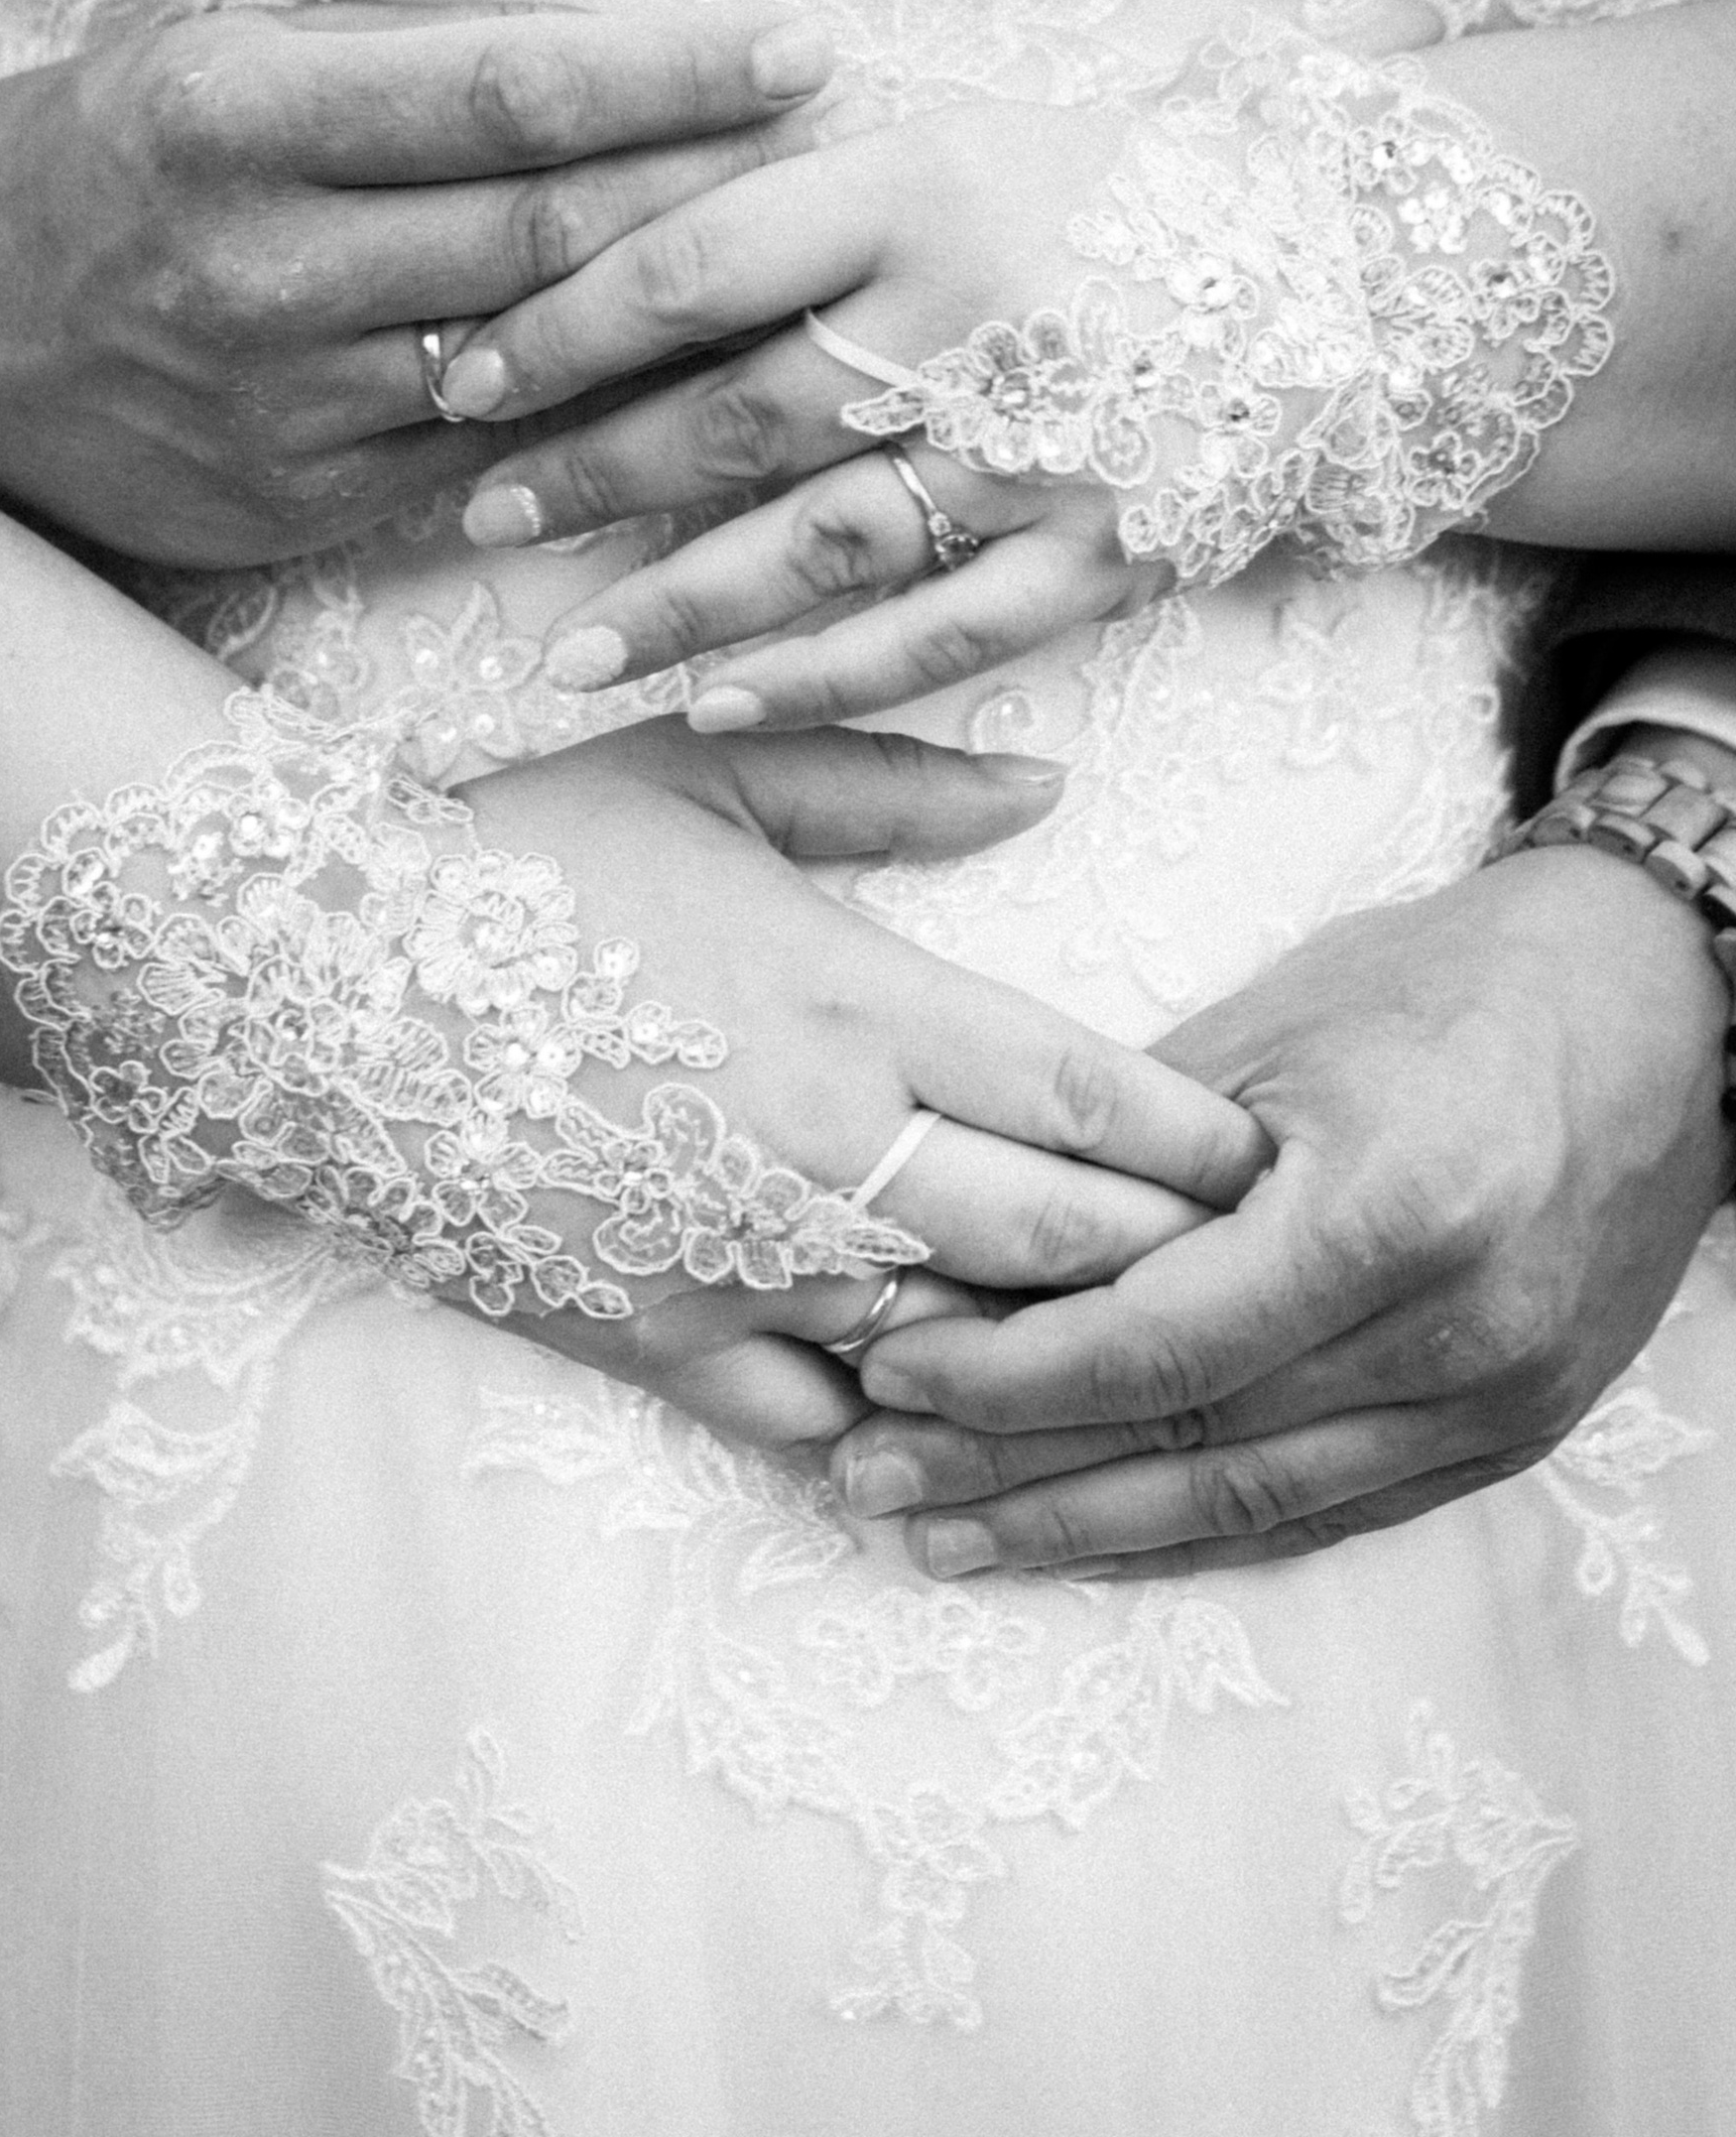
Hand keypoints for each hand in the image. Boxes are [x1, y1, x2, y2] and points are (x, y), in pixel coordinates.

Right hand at [0, 0, 836, 564]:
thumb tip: (612, 22)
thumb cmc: (115, 153)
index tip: (800, 42)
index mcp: (234, 114)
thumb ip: (405, 39)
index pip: (505, 90)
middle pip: (550, 236)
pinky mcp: (300, 506)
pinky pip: (491, 462)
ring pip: (540, 368)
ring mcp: (281, 405)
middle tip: (860, 158)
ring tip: (819, 274)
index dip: (672, 71)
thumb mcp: (225, 48)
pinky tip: (702, 385)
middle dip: (721, 195)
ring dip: (693, 325)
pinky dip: (602, 420)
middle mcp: (257, 267)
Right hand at [436, 716, 1265, 1455]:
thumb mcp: (709, 772)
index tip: (1272, 1163)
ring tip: (1133, 1363)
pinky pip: (816, 1427)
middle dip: (1174, 1267)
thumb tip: (1051, 784)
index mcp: (859, 1001)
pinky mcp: (655, 1341)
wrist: (312, 977)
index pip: (1099, 1098)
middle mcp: (825, 1149)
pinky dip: (899, 1439)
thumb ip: (896, 785)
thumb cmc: (522, 852)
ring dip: (1055, 1362)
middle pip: (1065, 1247)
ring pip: (960, 1353)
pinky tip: (955, 1444)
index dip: (1208, 1147)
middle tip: (1251, 1274)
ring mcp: (740, 1262)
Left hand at [446, 96, 1166, 724]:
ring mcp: (1047, 446)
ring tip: (564, 655)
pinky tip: (715, 703)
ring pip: (824, 541)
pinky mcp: (1104, 550)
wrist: (1343, 276)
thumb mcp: (952, 143)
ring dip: (680, 604)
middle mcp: (979, 315)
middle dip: (592, 477)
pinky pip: (941, 632)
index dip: (561, 329)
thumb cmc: (1103, 201)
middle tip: (482, 525)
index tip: (464, 378)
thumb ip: (796, 185)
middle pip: (740, 413)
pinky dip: (822, 675)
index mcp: (923, 185)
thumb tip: (592, 230)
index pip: (694, 261)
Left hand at [827, 839, 1731, 1571]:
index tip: (887, 1372)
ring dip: (1083, 1529)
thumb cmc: (1448, 986)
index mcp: (1392, 1208)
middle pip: (1190, 1442)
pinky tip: (1089, 1537)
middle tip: (869, 1481)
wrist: (1655, 1010)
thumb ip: (1126, 1149)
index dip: (1006, 1377)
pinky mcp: (1511, 1433)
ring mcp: (1496, 1400)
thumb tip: (965, 1229)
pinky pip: (1323, 1513)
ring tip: (944, 1535)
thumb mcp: (1272, 1029)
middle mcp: (1457, 1330)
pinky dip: (1193, 1533)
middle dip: (1010, 1470)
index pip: (1159, 1344)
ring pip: (1249, 1504)